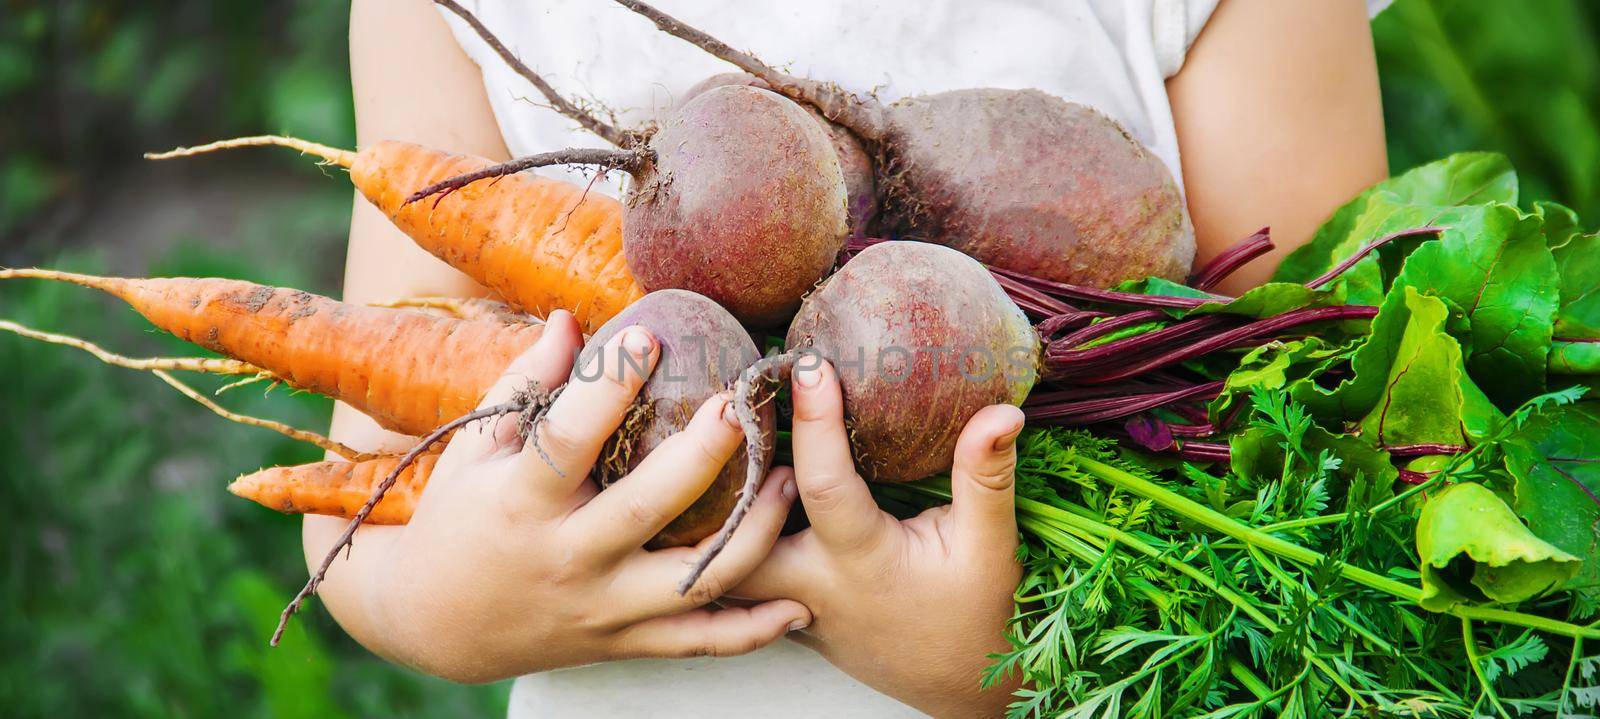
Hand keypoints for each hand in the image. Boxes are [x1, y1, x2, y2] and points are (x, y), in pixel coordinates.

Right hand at [305, 310, 806, 682]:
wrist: (437, 626)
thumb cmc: (458, 519)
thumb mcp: (474, 450)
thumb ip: (525, 384)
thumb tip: (570, 318)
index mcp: (520, 502)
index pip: (567, 439)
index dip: (607, 386)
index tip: (648, 333)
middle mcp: (567, 559)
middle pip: (645, 509)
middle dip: (701, 456)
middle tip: (743, 405)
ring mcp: (601, 607)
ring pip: (692, 581)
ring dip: (752, 536)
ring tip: (789, 481)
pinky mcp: (625, 642)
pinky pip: (700, 643)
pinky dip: (752, 632)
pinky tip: (798, 606)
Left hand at [732, 359, 1023, 717]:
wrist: (961, 687)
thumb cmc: (978, 615)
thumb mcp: (990, 547)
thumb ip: (986, 477)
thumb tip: (1001, 412)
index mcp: (860, 560)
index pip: (823, 484)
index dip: (814, 421)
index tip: (809, 363)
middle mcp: (810, 583)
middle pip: (737, 529)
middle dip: (722, 469)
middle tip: (729, 398)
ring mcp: (787, 603)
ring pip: (723, 556)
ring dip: (712, 503)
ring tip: (713, 430)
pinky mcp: (781, 612)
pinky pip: (736, 571)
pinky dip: (723, 529)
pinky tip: (717, 478)